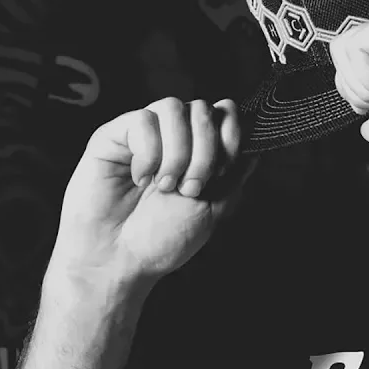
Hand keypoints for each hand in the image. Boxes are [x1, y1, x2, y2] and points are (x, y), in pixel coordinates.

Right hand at [50, 98, 254, 289]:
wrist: (116, 261)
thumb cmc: (160, 241)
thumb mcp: (213, 210)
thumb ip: (234, 176)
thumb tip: (254, 149)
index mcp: (199, 152)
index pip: (225, 114)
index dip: (230, 137)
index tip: (222, 172)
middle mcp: (173, 138)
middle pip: (202, 109)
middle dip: (204, 151)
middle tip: (190, 188)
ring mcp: (143, 134)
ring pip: (173, 107)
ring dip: (177, 152)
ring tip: (164, 186)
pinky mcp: (113, 136)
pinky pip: (142, 119)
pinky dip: (148, 152)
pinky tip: (140, 178)